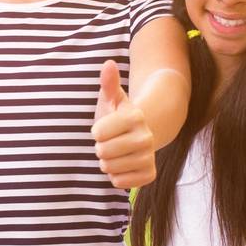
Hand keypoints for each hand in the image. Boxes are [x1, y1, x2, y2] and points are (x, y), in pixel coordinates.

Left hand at [91, 60, 156, 188]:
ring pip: (109, 168)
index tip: (104, 127)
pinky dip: (115, 176)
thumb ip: (108, 83)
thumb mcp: (111, 99)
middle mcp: (146, 137)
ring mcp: (149, 157)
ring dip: (107, 162)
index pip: (98, 132)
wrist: (136, 136)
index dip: (96, 131)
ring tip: (116, 152)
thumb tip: (108, 63)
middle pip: (102, 152)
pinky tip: (122, 165)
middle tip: (110, 142)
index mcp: (135, 116)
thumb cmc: (116, 116)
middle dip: (100, 148)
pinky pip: (119, 182)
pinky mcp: (149, 175)